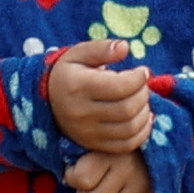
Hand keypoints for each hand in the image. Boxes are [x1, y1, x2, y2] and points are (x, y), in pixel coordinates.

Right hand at [40, 37, 154, 152]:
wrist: (49, 103)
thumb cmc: (70, 74)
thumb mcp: (79, 54)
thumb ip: (102, 48)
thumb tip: (125, 47)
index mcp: (77, 87)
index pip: (119, 87)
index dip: (139, 78)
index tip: (143, 71)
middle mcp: (81, 113)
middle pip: (127, 108)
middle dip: (143, 94)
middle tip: (143, 85)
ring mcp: (88, 133)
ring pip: (130, 128)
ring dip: (145, 112)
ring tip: (142, 99)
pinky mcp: (94, 145)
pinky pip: (126, 145)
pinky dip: (142, 132)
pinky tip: (143, 118)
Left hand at [68, 143, 167, 192]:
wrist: (153, 134)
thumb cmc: (114, 141)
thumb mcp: (98, 139)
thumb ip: (81, 153)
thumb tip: (65, 178)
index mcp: (110, 152)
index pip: (79, 179)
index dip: (72, 177)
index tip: (74, 169)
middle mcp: (127, 169)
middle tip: (89, 186)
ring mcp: (141, 185)